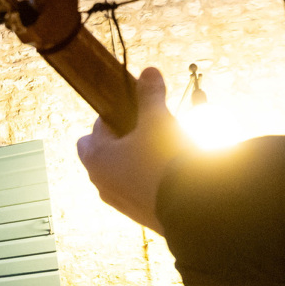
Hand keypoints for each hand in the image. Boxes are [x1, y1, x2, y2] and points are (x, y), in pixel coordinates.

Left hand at [75, 67, 191, 233]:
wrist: (189, 209)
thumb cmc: (165, 162)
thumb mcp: (158, 121)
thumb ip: (150, 96)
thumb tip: (148, 71)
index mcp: (95, 156)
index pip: (98, 126)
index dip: (117, 114)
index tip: (137, 111)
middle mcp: (99, 181)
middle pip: (104, 151)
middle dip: (122, 139)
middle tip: (148, 132)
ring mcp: (116, 200)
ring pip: (119, 172)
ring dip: (134, 160)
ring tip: (162, 151)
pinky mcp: (136, 214)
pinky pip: (134, 190)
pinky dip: (145, 179)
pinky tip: (168, 173)